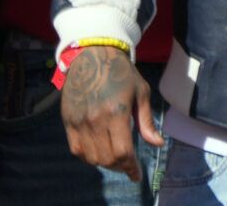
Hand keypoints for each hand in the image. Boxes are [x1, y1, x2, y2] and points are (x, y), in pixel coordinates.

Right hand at [60, 46, 160, 180]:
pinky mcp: (68, 118)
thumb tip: (158, 143)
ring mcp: (79, 119)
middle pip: (107, 158)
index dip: (131, 167)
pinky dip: (86, 156)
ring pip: (91, 157)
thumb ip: (147, 121)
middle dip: (120, 166)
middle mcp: (95, 119)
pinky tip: (96, 151)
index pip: (123, 152)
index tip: (136, 174)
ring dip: (104, 162)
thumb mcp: (140, 92)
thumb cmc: (121, 72)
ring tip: (112, 157)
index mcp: (116, 112)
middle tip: (126, 163)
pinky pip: (76, 148)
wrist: (92, 52)